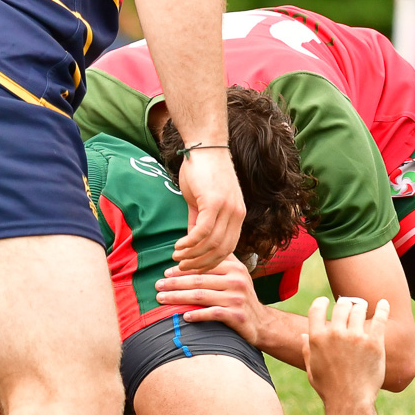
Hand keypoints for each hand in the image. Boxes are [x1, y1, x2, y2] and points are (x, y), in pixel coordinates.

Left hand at [155, 256, 265, 343]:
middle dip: (174, 283)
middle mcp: (237, 281)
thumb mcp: (235, 275)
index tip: (165, 273)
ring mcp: (237, 298)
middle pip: (198, 281)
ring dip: (177, 297)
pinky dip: (197, 314)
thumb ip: (219, 260)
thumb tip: (195, 242)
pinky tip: (184, 316)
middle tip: (158, 285)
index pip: (203, 267)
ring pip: (200, 296)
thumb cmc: (240, 296)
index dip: (182, 269)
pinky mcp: (237, 315)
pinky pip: (212, 313)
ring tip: (161, 298)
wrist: (261, 322)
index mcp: (234, 268)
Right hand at [173, 146, 244, 271]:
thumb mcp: (202, 200)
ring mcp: (228, 209)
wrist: (204, 146)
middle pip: (222, 250)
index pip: (228, 248)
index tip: (193, 268)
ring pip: (212, 244)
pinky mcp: (215, 203)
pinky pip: (202, 232)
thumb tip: (192, 240)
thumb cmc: (202, 170)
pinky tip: (178, 246)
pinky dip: (189, 243)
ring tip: (177, 258)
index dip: (210, 261)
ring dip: (193, 255)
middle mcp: (237, 214)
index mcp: (237, 215)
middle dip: (201, 263)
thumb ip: (198, 220)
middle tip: (183, 268)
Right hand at [303, 295, 388, 405]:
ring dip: (360, 306)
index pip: (316, 309)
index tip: (325, 301)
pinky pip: (379, 319)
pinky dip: (382, 309)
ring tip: (362, 307)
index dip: (321, 302)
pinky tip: (383, 303)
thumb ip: (307, 349)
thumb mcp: (311, 368)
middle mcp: (335, 334)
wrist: (350, 400)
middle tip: (348, 304)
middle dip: (344, 303)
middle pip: (341, 306)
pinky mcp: (374, 343)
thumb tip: (304, 335)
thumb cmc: (328, 387)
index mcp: (316, 338)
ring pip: (359, 310)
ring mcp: (355, 338)